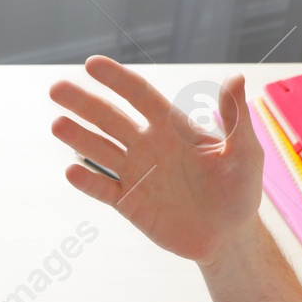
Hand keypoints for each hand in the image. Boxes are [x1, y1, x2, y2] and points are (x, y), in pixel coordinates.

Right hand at [49, 56, 264, 264]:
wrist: (229, 236)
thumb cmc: (240, 190)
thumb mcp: (245, 153)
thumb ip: (236, 118)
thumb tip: (236, 78)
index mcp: (172, 127)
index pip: (139, 95)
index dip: (116, 80)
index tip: (92, 64)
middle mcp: (148, 145)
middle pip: (109, 118)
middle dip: (83, 103)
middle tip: (56, 89)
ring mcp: (136, 174)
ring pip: (100, 150)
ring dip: (78, 137)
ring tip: (56, 125)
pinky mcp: (130, 203)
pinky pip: (103, 190)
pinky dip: (87, 182)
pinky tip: (72, 171)